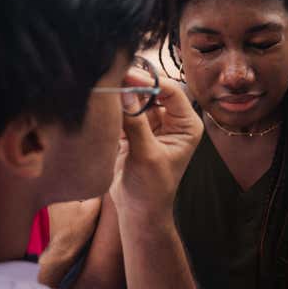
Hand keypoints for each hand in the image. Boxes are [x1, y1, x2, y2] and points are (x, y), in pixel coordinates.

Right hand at [110, 68, 201, 219]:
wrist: (138, 213)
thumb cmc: (152, 189)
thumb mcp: (146, 155)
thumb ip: (136, 123)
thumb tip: (124, 92)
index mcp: (186, 125)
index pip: (170, 91)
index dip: (149, 81)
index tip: (127, 76)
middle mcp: (171, 121)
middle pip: (152, 91)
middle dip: (133, 84)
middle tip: (112, 77)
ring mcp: (151, 125)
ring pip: (135, 100)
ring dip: (121, 94)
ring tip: (104, 87)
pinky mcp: (133, 131)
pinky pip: (123, 112)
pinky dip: (114, 108)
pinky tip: (102, 101)